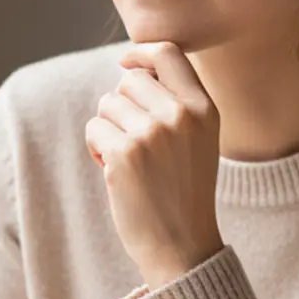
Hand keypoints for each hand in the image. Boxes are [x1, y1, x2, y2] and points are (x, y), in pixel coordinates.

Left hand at [85, 42, 223, 288]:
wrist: (181, 246)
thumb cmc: (183, 193)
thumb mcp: (198, 141)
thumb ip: (177, 103)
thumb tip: (133, 68)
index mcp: (204, 109)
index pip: (169, 53)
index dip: (141, 52)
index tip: (126, 61)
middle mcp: (180, 116)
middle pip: (129, 80)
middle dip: (122, 105)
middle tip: (133, 139)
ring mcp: (152, 133)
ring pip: (108, 104)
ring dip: (108, 129)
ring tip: (129, 160)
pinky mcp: (124, 154)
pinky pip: (95, 129)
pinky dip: (97, 148)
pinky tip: (114, 171)